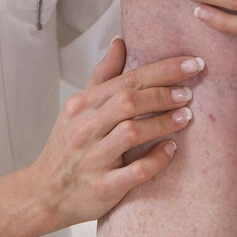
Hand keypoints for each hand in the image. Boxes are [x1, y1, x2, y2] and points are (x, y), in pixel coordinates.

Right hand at [30, 37, 202, 230]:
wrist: (45, 195)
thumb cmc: (66, 148)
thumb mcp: (78, 108)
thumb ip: (102, 76)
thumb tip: (120, 42)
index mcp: (81, 106)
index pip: (125, 80)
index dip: (162, 70)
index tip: (191, 63)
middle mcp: (85, 129)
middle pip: (128, 102)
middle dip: (163, 94)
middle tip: (189, 93)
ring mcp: (93, 160)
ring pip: (131, 133)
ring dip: (163, 123)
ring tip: (186, 117)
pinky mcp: (103, 188)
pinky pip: (135, 172)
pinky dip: (156, 159)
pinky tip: (172, 149)